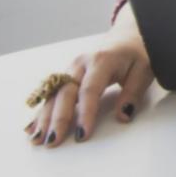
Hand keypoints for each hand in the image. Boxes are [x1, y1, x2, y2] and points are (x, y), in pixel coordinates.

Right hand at [25, 39, 152, 148]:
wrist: (128, 35)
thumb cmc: (137, 54)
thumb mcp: (144, 71)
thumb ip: (133, 93)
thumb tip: (123, 116)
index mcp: (102, 61)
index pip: (90, 90)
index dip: (85, 114)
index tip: (82, 135)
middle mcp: (81, 64)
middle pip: (65, 92)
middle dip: (58, 118)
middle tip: (53, 141)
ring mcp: (71, 69)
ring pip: (54, 94)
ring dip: (44, 117)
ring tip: (38, 139)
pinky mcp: (66, 75)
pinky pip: (51, 94)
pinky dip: (41, 111)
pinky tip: (32, 128)